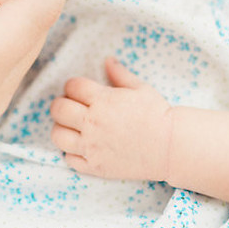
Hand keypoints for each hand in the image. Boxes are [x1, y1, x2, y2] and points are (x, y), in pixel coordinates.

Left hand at [50, 57, 171, 180]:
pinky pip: (69, 159)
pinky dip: (71, 152)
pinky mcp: (95, 166)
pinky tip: (82, 146)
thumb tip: (108, 60)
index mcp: (103, 100)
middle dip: (62, 104)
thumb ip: (119, 74)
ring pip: (57, 135)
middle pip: (58, 109)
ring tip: (73, 127)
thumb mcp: (140, 88)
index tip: (80, 91)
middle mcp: (93, 122)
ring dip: (61, 128)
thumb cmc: (157, 115)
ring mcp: (92, 146)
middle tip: (72, 107)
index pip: (72, 86)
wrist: (171, 147)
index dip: (74, 86)